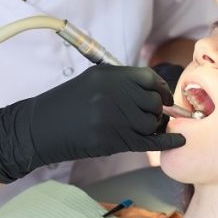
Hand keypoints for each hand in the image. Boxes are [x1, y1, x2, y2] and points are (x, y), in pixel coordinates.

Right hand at [0, 65, 185, 182]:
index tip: (165, 97)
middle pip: (153, 101)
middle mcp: (111, 93)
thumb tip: (155, 92)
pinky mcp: (109, 140)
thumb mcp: (90, 82)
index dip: (161, 88)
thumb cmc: (65, 106)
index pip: (148, 78)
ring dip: (153, 127)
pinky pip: (148, 141)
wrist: (38, 129)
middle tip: (153, 117)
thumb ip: (120, 83)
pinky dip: (167, 142)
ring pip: (150, 122)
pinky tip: (179, 142)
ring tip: (144, 129)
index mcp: (107, 75)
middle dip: (158, 111)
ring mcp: (110, 117)